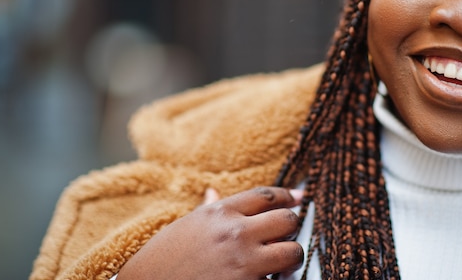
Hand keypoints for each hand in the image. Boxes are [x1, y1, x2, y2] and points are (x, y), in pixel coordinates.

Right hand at [117, 186, 303, 279]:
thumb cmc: (163, 259)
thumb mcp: (186, 226)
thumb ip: (209, 209)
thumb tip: (215, 191)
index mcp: (220, 212)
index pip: (266, 196)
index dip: (287, 196)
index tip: (298, 198)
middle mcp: (235, 233)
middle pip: (286, 220)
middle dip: (291, 227)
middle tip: (286, 234)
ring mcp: (243, 263)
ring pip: (292, 252)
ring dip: (291, 257)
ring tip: (282, 262)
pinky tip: (269, 279)